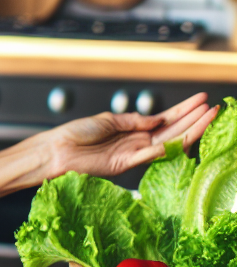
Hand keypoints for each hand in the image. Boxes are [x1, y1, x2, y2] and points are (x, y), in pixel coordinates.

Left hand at [39, 92, 216, 180]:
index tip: (199, 100)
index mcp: (130, 129)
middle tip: (211, 107)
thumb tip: (157, 118)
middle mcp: (135, 142)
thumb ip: (133, 120)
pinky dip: (169, 147)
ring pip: (168, 142)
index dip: (182, 110)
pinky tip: (185, 137)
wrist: (55, 150)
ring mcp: (132, 154)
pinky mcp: (125, 165)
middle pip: (171, 130)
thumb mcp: (106, 120)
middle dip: (192, 118)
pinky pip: (152, 155)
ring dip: (189, 130)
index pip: (163, 119)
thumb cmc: (74, 134)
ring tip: (207, 117)